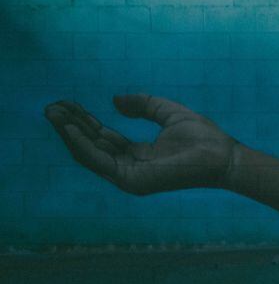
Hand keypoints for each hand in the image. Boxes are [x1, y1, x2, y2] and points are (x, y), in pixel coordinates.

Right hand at [44, 95, 237, 194]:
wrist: (222, 156)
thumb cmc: (203, 137)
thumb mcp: (167, 113)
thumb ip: (143, 105)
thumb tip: (115, 101)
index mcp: (138, 155)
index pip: (102, 138)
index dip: (83, 121)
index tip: (65, 104)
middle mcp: (130, 168)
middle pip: (92, 146)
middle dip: (70, 126)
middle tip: (51, 107)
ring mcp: (129, 177)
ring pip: (90, 155)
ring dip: (69, 134)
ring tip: (54, 113)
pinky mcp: (132, 181)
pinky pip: (99, 161)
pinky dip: (82, 144)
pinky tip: (70, 127)